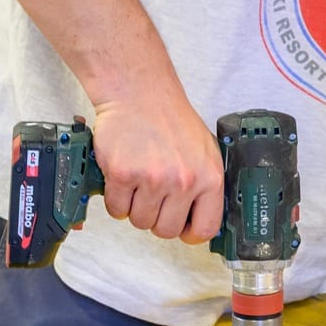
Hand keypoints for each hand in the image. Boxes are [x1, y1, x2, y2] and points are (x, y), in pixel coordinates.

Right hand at [89, 94, 222, 243]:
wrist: (140, 93)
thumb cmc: (171, 120)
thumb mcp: (205, 151)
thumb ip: (204, 186)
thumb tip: (199, 219)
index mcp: (209, 177)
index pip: (205, 228)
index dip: (190, 232)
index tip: (181, 226)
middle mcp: (183, 181)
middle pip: (166, 230)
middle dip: (157, 218)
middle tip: (154, 196)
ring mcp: (152, 179)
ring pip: (139, 222)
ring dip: (135, 207)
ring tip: (139, 181)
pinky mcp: (122, 174)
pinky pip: (116, 209)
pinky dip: (116, 199)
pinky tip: (124, 177)